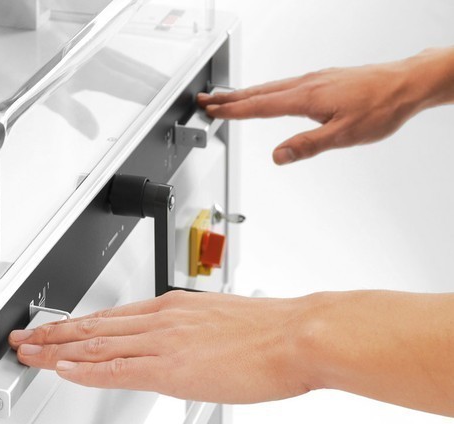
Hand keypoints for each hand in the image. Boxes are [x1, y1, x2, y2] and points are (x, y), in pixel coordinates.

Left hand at [9, 291, 310, 403]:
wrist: (297, 335)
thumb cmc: (271, 331)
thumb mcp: (222, 322)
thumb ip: (194, 333)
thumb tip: (183, 348)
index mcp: (173, 307)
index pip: (113, 316)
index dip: (79, 324)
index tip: (58, 328)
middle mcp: (161, 319)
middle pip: (95, 326)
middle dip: (55, 333)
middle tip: (26, 336)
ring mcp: (163, 342)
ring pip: (96, 344)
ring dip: (58, 349)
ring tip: (31, 353)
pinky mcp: (170, 368)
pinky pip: (116, 369)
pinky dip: (85, 370)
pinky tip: (64, 370)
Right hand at [197, 48, 453, 163]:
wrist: (407, 83)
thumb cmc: (381, 107)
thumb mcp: (344, 135)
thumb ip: (307, 146)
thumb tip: (278, 156)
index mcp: (306, 97)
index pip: (260, 106)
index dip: (233, 110)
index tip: (212, 110)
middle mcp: (307, 84)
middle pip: (258, 92)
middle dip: (229, 98)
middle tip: (206, 100)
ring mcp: (315, 79)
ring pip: (270, 86)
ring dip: (245, 93)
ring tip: (227, 99)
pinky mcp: (324, 79)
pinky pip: (284, 84)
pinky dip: (265, 90)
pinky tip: (267, 94)